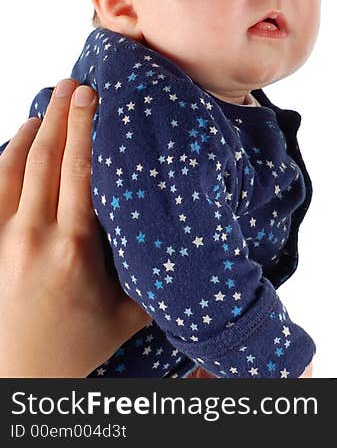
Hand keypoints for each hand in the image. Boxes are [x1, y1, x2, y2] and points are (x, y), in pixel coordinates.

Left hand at [0, 79, 149, 376]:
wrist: (21, 377)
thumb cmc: (80, 347)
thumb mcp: (129, 314)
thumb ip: (156, 275)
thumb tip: (194, 244)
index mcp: (75, 249)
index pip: (78, 172)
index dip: (84, 128)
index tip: (92, 96)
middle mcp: (32, 238)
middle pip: (44, 159)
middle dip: (58, 114)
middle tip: (72, 82)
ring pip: (10, 169)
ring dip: (28, 132)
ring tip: (47, 105)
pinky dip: (1, 159)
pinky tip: (14, 144)